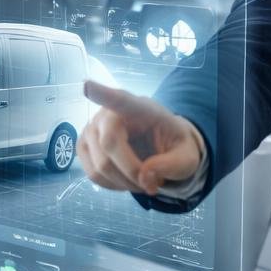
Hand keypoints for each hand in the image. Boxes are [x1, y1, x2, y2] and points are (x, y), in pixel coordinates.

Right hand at [78, 80, 203, 195]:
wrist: (161, 148)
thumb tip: (144, 177)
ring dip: (124, 182)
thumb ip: (170, 166)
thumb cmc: (174, 147)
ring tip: (141, 180)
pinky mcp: (84, 146)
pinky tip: (125, 179)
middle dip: (132, 173)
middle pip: (109, 145)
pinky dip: (112, 185)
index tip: (86, 86)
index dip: (102, 93)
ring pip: (100, 166)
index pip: (120, 100)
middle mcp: (109, 113)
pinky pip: (92, 174)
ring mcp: (92, 129)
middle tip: (152, 184)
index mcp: (140, 108)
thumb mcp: (187, 158)